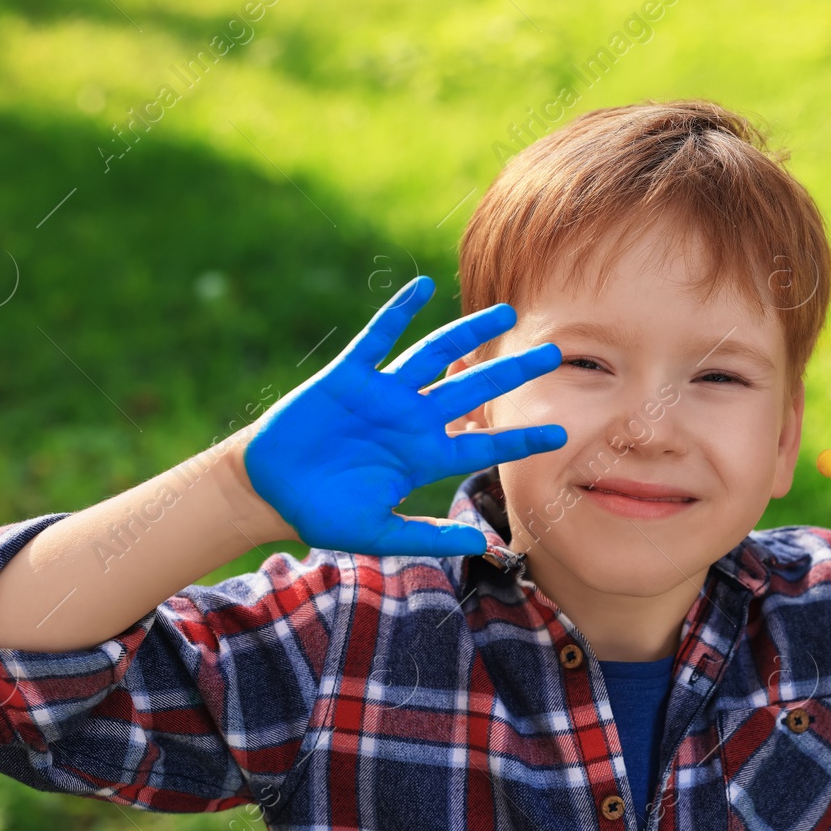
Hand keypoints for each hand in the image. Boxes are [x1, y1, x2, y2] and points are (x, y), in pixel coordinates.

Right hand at [242, 275, 566, 555]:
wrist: (270, 491)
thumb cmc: (324, 514)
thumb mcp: (378, 533)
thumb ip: (426, 535)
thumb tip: (479, 543)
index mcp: (423, 457)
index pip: (483, 444)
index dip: (520, 437)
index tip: (560, 433)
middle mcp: (411, 420)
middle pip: (472, 390)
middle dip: (511, 372)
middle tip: (554, 353)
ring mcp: (382, 395)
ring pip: (434, 356)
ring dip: (468, 333)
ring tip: (504, 312)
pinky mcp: (347, 377)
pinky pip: (376, 339)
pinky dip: (398, 313)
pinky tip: (422, 287)